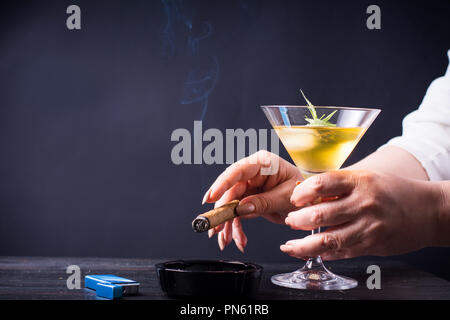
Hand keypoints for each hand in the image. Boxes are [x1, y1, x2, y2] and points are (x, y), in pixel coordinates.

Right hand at [203, 150, 301, 251]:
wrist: (312, 205)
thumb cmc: (305, 194)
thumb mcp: (287, 198)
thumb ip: (264, 202)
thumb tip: (242, 208)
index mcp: (264, 163)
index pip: (238, 171)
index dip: (222, 184)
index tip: (211, 198)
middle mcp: (253, 172)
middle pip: (230, 191)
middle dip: (223, 212)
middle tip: (216, 228)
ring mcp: (250, 186)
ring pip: (231, 205)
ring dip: (227, 224)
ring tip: (225, 239)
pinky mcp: (249, 199)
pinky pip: (237, 213)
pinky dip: (236, 228)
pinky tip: (238, 239)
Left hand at [282, 170, 443, 259]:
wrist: (427, 210)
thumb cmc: (393, 191)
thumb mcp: (366, 177)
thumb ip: (338, 184)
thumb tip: (305, 190)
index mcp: (359, 181)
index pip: (322, 184)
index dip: (302, 192)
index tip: (294, 198)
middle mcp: (363, 203)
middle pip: (320, 214)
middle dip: (298, 220)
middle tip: (290, 221)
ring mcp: (368, 226)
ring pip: (328, 239)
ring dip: (303, 245)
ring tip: (290, 245)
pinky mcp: (372, 245)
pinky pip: (342, 252)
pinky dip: (324, 253)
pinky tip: (314, 252)